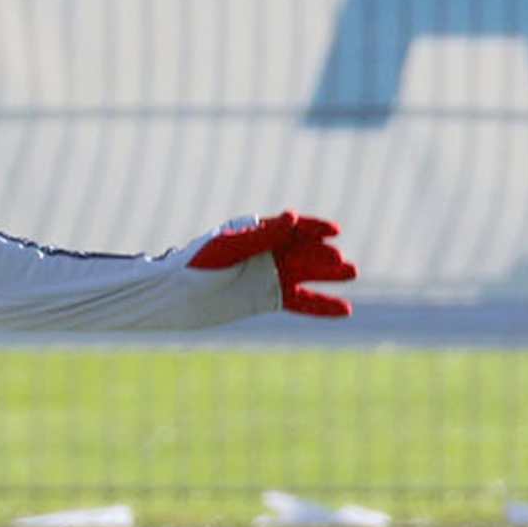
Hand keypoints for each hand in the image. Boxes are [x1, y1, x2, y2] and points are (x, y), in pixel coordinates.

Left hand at [188, 211, 356, 316]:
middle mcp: (269, 253)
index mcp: (259, 233)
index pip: (293, 228)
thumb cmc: (197, 264)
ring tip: (351, 273)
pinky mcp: (268, 299)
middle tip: (340, 262)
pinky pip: (301, 302)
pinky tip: (346, 309)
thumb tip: (293, 217)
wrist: (176, 296)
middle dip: (322, 255)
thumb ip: (261, 236)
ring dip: (329, 275)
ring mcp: (271, 276)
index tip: (332, 231)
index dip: (314, 228)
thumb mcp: (228, 249)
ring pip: (307, 275)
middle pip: (303, 252)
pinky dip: (322, 306)